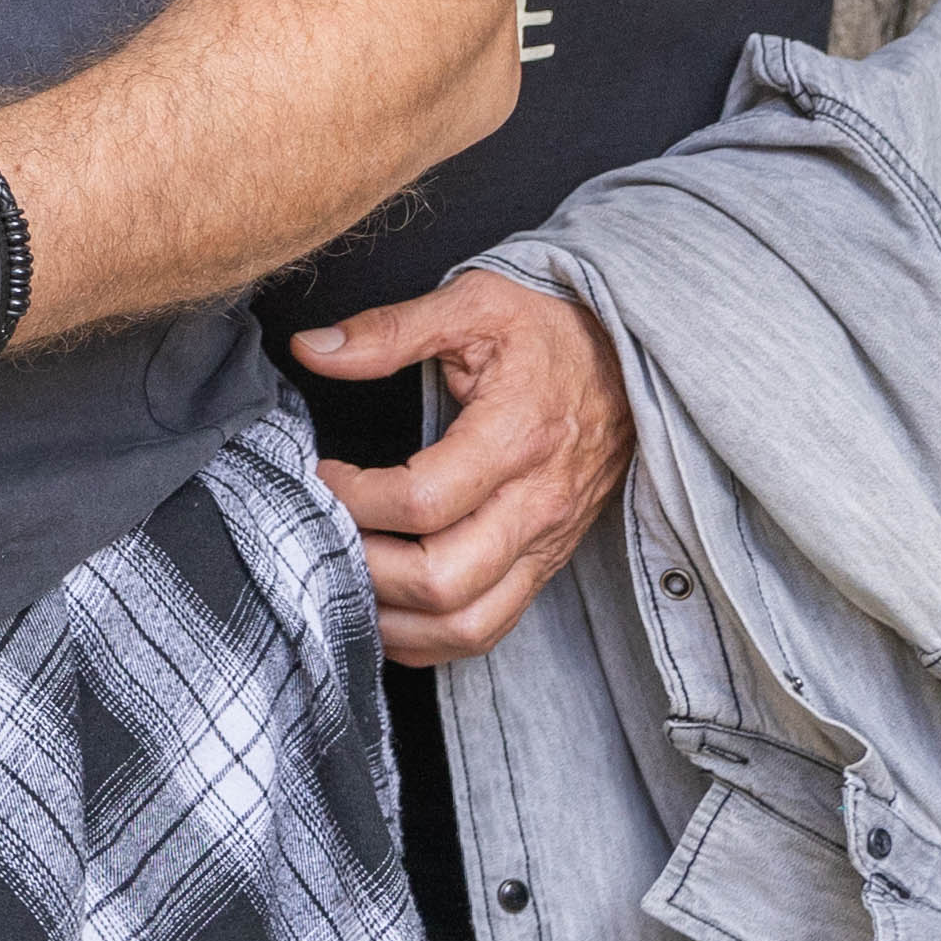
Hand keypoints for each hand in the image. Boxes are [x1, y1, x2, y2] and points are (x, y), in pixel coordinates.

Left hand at [299, 271, 631, 665]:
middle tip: (321, 530)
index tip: (319, 473)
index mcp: (516, 438)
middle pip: (443, 581)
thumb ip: (389, 329)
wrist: (630, 359)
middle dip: (364, 567)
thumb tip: (310, 349)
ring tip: (341, 572)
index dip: (353, 497)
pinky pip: (487, 629)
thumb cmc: (546, 330)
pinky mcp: (545, 564)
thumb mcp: (473, 303)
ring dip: (391, 617)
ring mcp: (545, 544)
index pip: (422, 502)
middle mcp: (537, 506)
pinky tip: (382, 605)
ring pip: (467, 625)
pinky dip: (426, 637)